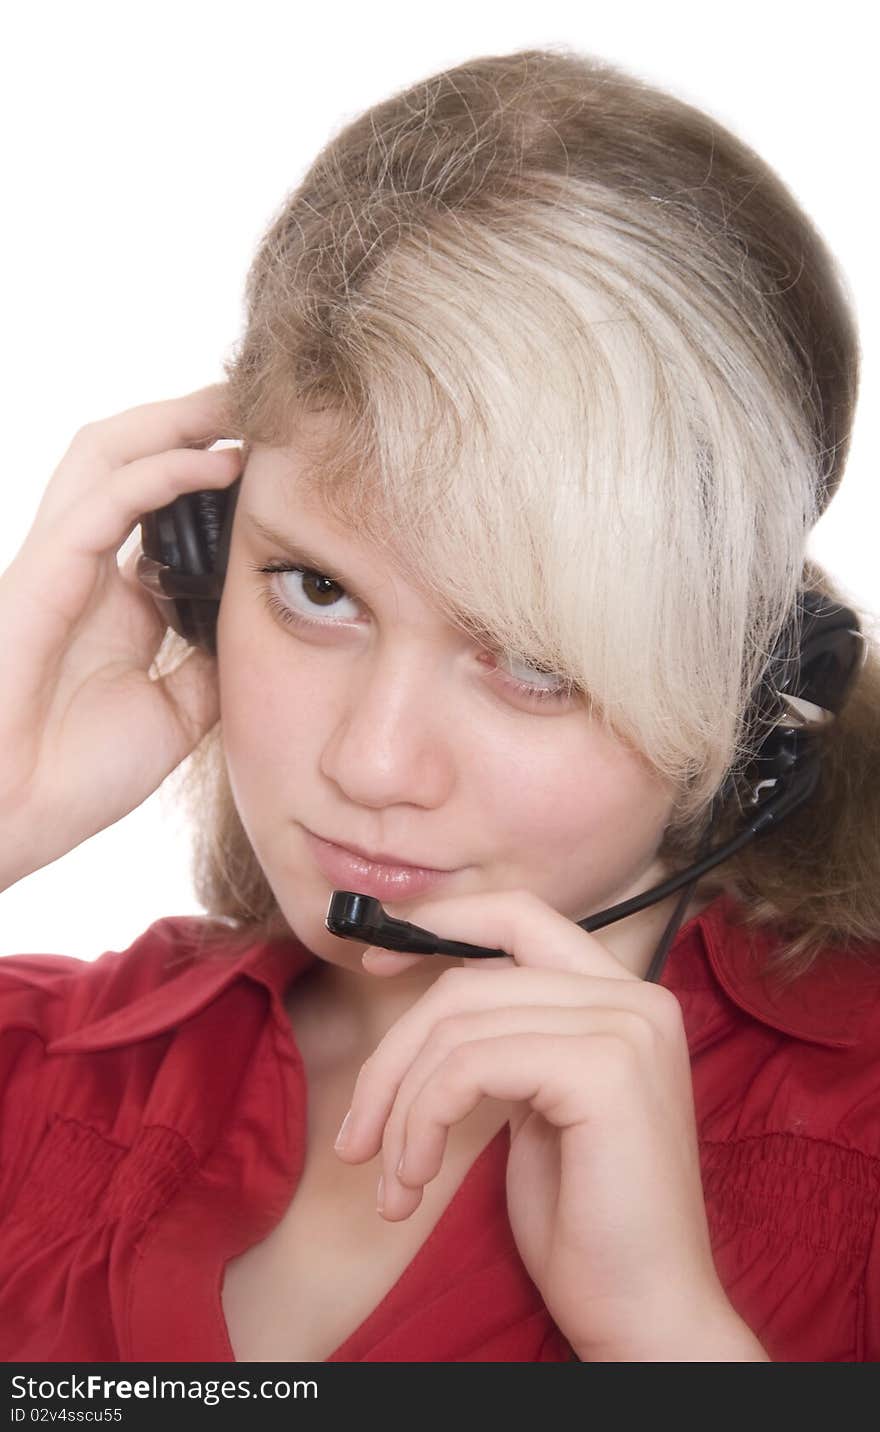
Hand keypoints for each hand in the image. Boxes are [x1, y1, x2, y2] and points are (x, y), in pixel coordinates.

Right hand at [0, 384, 241, 888]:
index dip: (210, 469)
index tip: (277, 456)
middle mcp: (81, 567)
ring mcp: (55, 567)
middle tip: (261, 400)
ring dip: (174, 421)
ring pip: (105, 456)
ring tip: (239, 403)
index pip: (160, 504)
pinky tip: (216, 462)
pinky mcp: (37, 579)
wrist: (11, 822)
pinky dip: (160, 473)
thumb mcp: (172, 714)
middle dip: (191, 419)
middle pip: (128, 458)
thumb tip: (260, 630)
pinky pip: (100, 505)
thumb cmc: (71, 777)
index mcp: (110, 597)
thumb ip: (207, 665)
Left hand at [334, 888, 757, 1360]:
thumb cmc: (587, 1226)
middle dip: (394, 1056)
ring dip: (400, 1108)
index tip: (375, 959)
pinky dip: (420, 1122)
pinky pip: (468, 1066)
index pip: (520, 916)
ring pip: (458, 1026)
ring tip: (394, 1179)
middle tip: (356, 1138)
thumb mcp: (537, 1107)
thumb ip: (506, 1039)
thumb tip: (428, 989)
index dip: (440, 924)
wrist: (647, 1315)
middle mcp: (635, 998)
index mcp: (625, 999)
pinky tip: (416, 1181)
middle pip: (469, 981)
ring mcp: (626, 1028)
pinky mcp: (603, 1070)